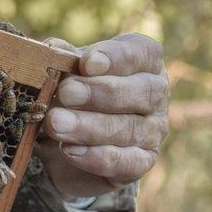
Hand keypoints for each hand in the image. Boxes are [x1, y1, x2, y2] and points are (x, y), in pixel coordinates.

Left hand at [38, 33, 167, 196]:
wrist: (64, 146)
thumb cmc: (70, 96)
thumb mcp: (64, 73)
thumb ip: (61, 60)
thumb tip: (56, 50)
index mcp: (143, 62)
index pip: (142, 53)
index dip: (117, 57)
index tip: (87, 62)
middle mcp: (155, 95)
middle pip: (142, 91)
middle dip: (101, 92)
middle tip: (66, 94)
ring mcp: (153, 130)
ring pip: (130, 128)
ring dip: (90, 126)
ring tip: (55, 124)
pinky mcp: (141, 162)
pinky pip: (127, 161)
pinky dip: (96, 157)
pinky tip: (70, 150)